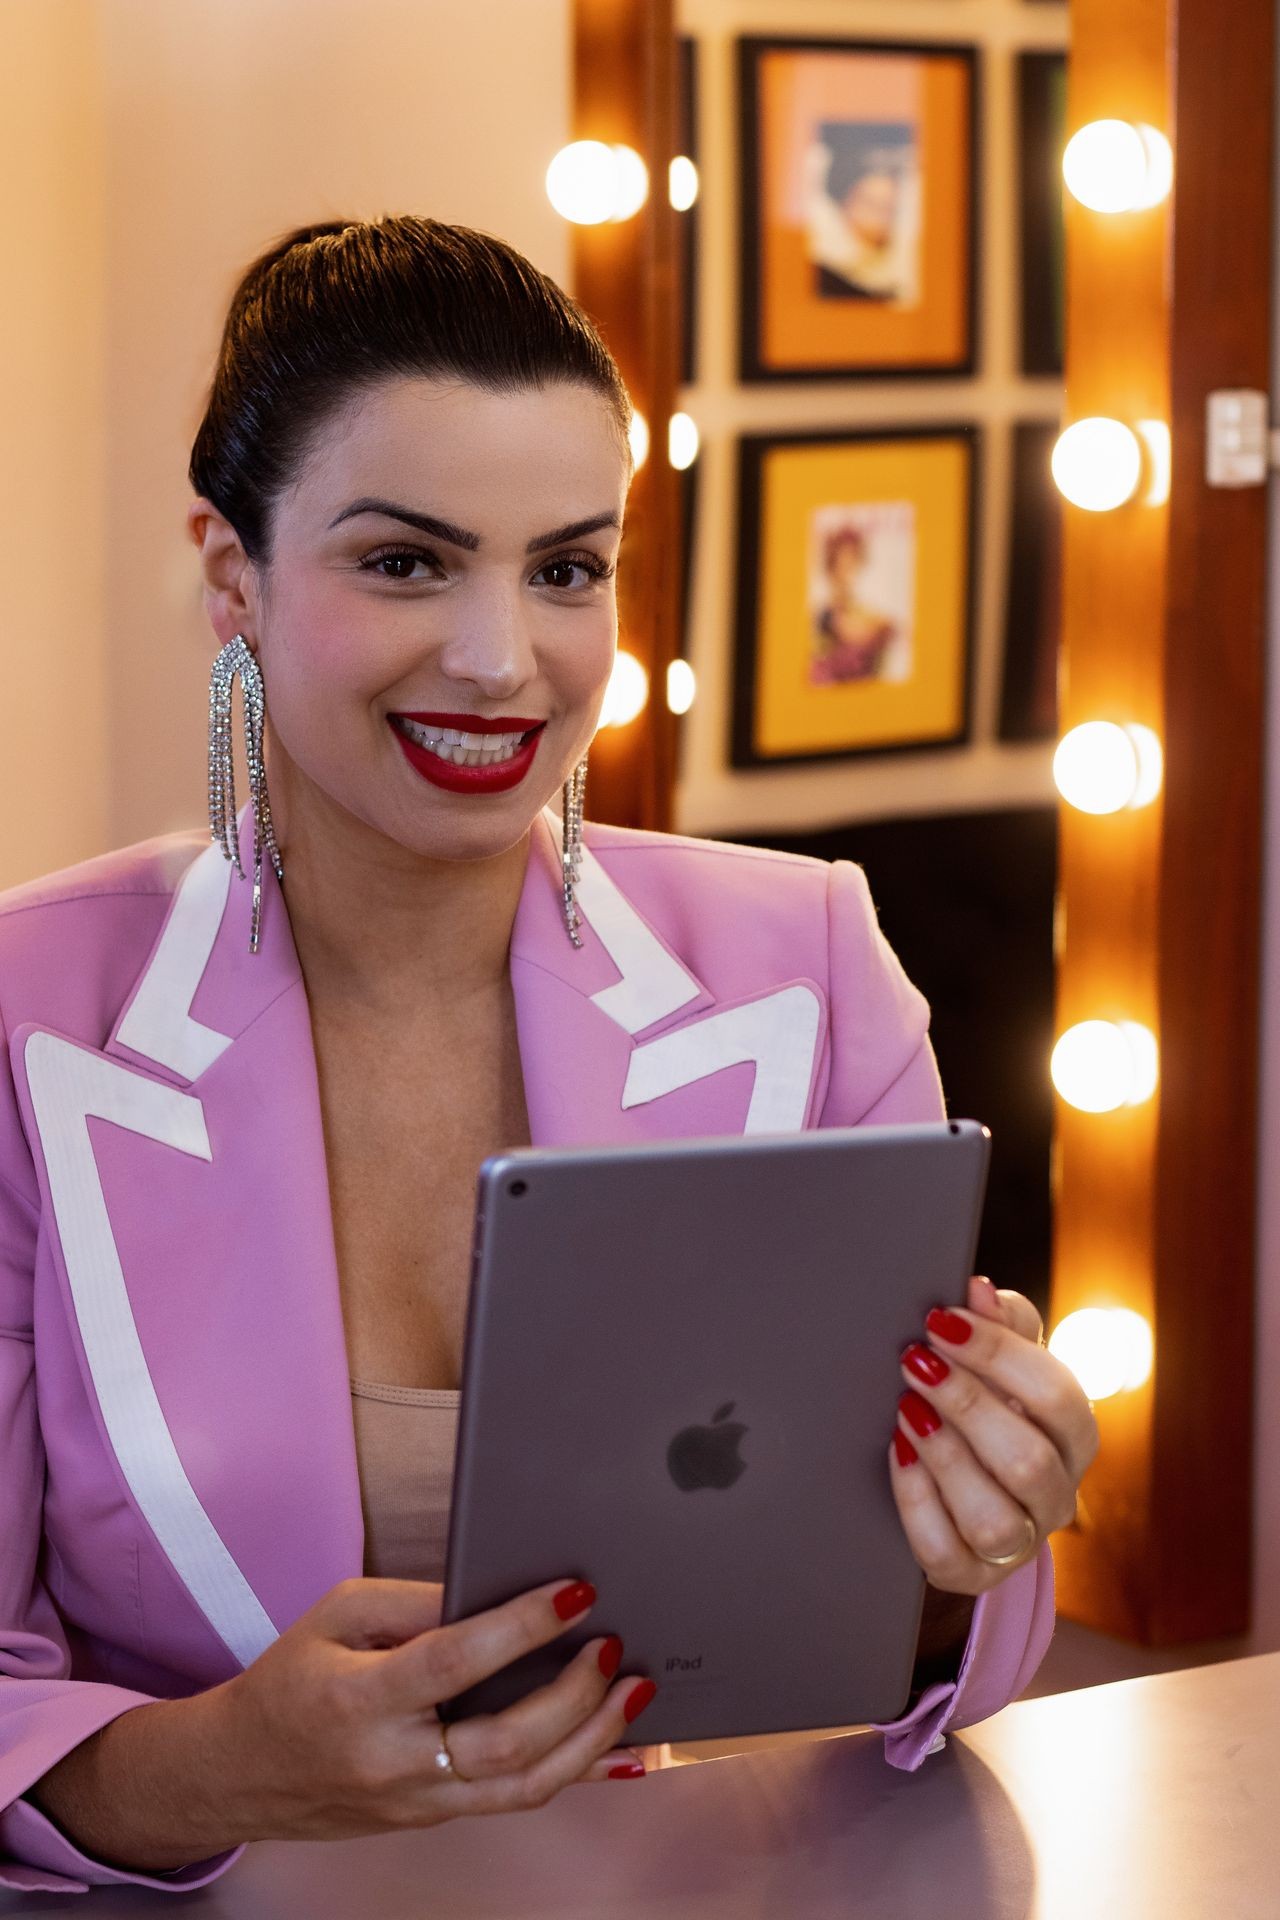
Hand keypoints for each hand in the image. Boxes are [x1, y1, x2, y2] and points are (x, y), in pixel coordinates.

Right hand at [209, 1576, 654, 1842]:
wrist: (242, 1772)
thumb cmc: (292, 1681)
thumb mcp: (337, 1615)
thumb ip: (414, 1602)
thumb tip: (496, 1592)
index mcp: (362, 1700)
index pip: (455, 1663)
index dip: (522, 1627)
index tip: (575, 1593)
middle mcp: (394, 1763)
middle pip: (505, 1741)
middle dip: (573, 1693)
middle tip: (612, 1644)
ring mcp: (418, 1802)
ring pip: (523, 1786)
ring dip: (592, 1739)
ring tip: (635, 1691)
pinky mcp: (435, 1818)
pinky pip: (515, 1800)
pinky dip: (578, 1774)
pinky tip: (625, 1752)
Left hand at [887, 1275, 1098, 1595]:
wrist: (963, 1490)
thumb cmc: (991, 1407)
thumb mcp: (1004, 1363)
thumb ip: (1001, 1322)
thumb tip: (977, 1288)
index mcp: (1075, 1437)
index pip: (1057, 1396)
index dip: (998, 1354)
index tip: (940, 1321)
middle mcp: (1057, 1496)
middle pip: (1029, 1461)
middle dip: (966, 1404)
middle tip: (913, 1362)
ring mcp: (1018, 1543)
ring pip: (994, 1518)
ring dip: (945, 1457)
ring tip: (907, 1410)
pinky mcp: (972, 1574)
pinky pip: (945, 1551)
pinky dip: (916, 1501)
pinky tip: (898, 1454)